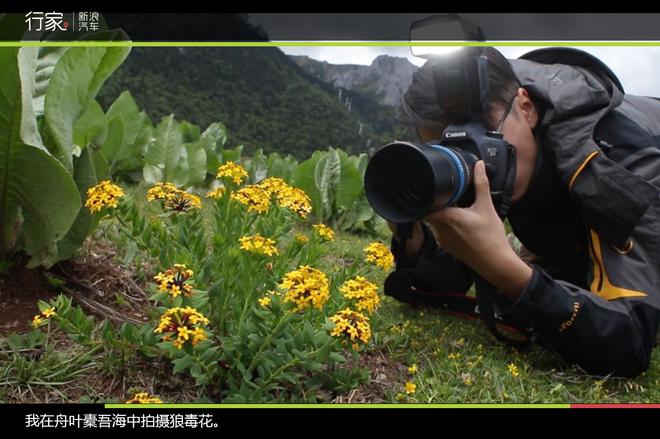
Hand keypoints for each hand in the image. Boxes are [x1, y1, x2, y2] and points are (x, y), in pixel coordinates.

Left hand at [423, 161, 531, 299]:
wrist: (495, 263)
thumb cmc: (491, 237)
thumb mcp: (486, 207)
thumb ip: (481, 184)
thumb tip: (479, 166)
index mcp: (446, 218)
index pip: (424, 205)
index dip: (424, 196)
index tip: (429, 187)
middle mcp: (440, 229)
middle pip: (426, 212)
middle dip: (433, 202)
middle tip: (442, 193)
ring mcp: (441, 239)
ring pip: (432, 221)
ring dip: (438, 213)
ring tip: (450, 204)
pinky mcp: (446, 245)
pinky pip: (438, 230)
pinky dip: (443, 223)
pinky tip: (456, 219)